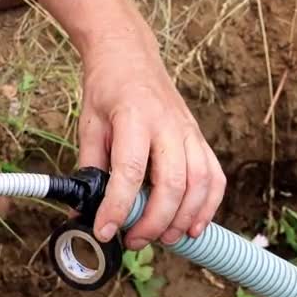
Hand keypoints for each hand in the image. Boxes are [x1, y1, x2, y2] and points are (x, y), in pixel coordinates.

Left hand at [78, 34, 225, 249]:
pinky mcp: (199, 136)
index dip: (118, 206)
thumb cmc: (107, 90)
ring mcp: (189, 130)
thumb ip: (89, 168)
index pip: (130, 170)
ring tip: (163, 239)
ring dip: (183, 218)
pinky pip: (214, 175)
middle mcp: (168, 125)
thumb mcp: (89, 125)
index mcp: (134, 117)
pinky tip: (193, 224)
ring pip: (200, 183)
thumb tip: (83, 209)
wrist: (129, 56)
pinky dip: (208, 204)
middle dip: (154, 221)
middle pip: (172, 183)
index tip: (105, 230)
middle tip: (134, 240)